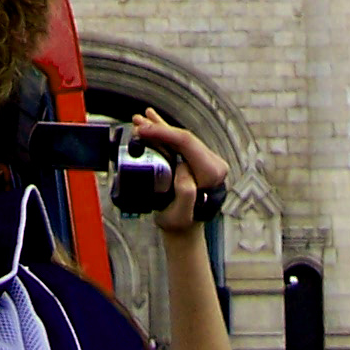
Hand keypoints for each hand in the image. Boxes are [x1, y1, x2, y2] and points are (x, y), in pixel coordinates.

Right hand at [134, 109, 228, 237]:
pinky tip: (153, 122)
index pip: (186, 142)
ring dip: (159, 128)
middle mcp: (212, 163)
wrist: (184, 230)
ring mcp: (204, 160)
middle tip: (138, 123)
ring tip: (141, 119)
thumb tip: (181, 167)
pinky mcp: (195, 161)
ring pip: (179, 138)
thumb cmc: (181, 224)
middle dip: (158, 128)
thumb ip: (186, 192)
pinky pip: (178, 143)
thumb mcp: (182, 215)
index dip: (163, 133)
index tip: (144, 132)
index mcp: (211, 172)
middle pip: (182, 137)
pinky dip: (164, 134)